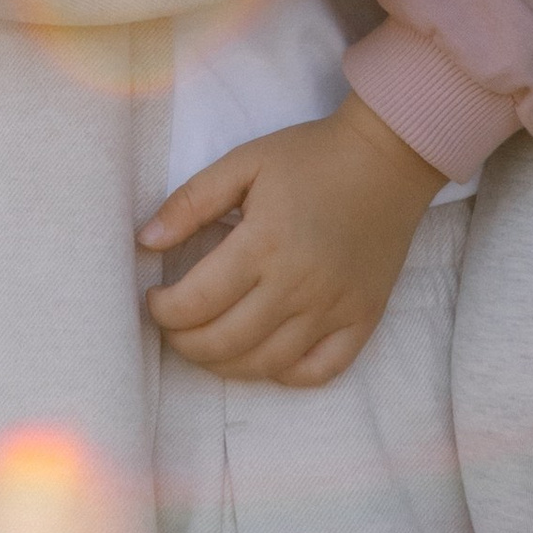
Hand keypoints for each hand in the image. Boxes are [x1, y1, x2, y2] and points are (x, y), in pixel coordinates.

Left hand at [140, 97, 446, 387]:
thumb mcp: (244, 162)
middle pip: (225, 343)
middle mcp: (297, 285)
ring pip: (265, 365)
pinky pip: (319, 371)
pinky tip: (264, 357)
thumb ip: (191, 202)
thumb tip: (145, 242)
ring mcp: (333, 309)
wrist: (387, 159)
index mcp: (263, 243)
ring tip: (207, 344)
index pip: (196, 302)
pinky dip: (285, 375)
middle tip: (174, 327)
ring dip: (224, 365)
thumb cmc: (310, 157)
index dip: (163, 311)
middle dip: (185, 343)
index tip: (154, 300)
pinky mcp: (362, 320)